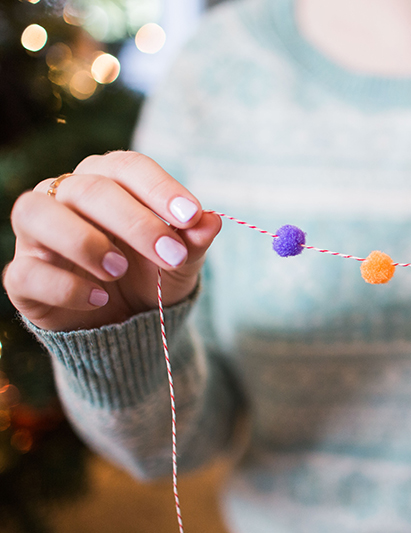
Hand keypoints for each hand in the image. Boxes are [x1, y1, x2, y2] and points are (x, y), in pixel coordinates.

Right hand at [3, 151, 220, 331]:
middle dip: (136, 222)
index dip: (159, 188)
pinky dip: (65, 286)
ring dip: (85, 242)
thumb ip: (194, 241)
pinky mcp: (22, 275)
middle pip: (90, 189)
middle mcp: (65, 195)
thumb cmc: (152, 275)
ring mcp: (37, 234)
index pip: (127, 166)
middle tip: (172, 254)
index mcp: (107, 179)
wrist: (127, 325)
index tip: (191, 216)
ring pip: (38, 213)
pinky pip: (27, 271)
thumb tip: (211, 221)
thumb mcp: (182, 261)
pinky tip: (98, 298)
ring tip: (120, 270)